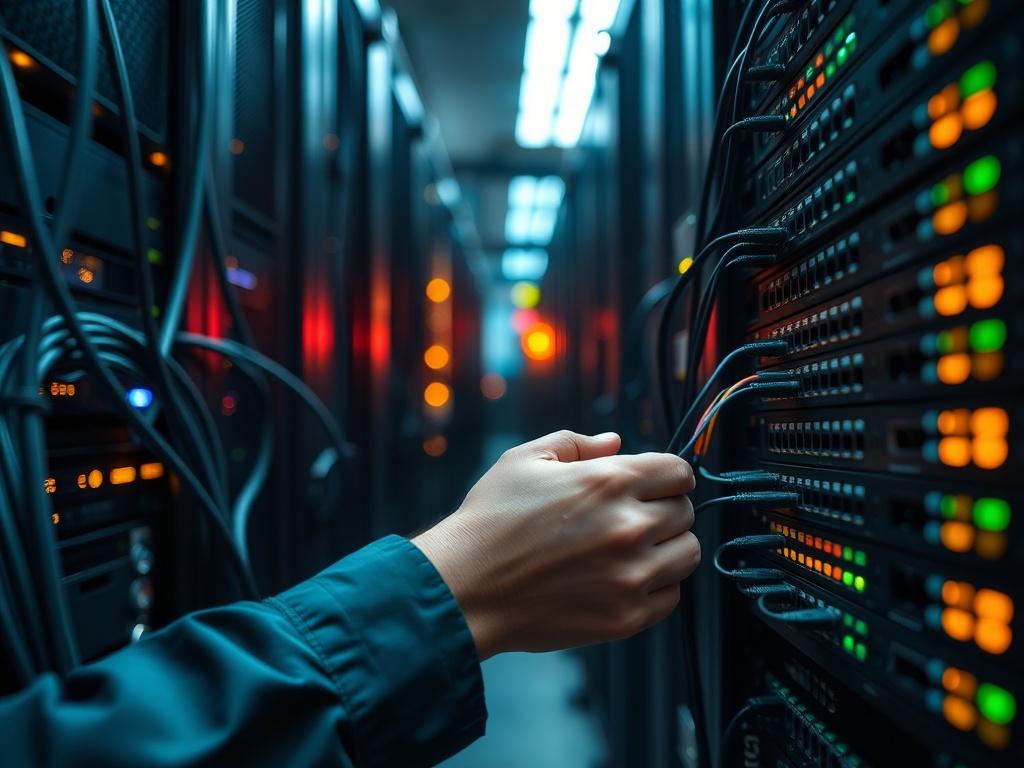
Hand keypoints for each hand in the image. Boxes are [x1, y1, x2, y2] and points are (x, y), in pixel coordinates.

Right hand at [412, 430, 697, 659]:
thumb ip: (576, 443)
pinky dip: (656, 587)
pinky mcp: (626, 617)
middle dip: (663, 508)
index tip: (652, 485)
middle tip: (632, 517)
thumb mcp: (524, 459)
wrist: (465, 588)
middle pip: (685, 511)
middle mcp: (628, 526)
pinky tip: (624, 579)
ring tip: (633, 549)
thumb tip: (615, 441)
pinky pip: (671, 597)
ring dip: (667, 547)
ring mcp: (631, 575)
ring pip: (687, 554)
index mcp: (608, 480)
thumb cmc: (490, 521)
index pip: (679, 472)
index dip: (666, 475)